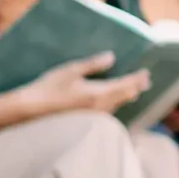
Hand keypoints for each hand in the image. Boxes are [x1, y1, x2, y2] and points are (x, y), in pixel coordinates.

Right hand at [0, 52, 151, 127]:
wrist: (31, 111)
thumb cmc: (49, 88)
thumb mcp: (70, 71)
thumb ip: (92, 64)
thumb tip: (111, 57)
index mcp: (99, 93)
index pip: (127, 85)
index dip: (138, 79)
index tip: (147, 73)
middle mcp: (101, 107)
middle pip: (126, 97)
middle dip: (136, 88)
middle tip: (144, 81)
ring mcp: (94, 116)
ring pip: (117, 105)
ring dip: (126, 96)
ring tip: (131, 90)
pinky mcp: (86, 120)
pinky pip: (108, 111)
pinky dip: (115, 103)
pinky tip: (111, 101)